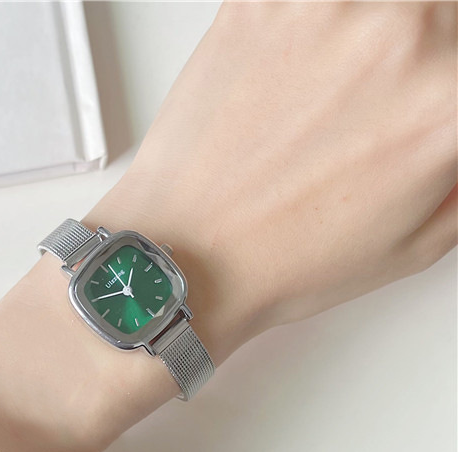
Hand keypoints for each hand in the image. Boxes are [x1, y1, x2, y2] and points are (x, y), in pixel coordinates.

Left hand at [0, 2, 456, 451]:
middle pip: (435, 15)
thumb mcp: (419, 241)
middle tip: (370, 105)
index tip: (425, 97)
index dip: (440, 86)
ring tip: (320, 100)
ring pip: (375, 7)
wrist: (185, 256)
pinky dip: (306, 31)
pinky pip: (304, 3)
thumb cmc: (279, 260)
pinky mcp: (260, 1)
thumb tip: (453, 128)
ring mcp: (328, 9)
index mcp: (451, 101)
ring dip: (362, 38)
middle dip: (419, 55)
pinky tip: (284, 81)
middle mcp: (401, 36)